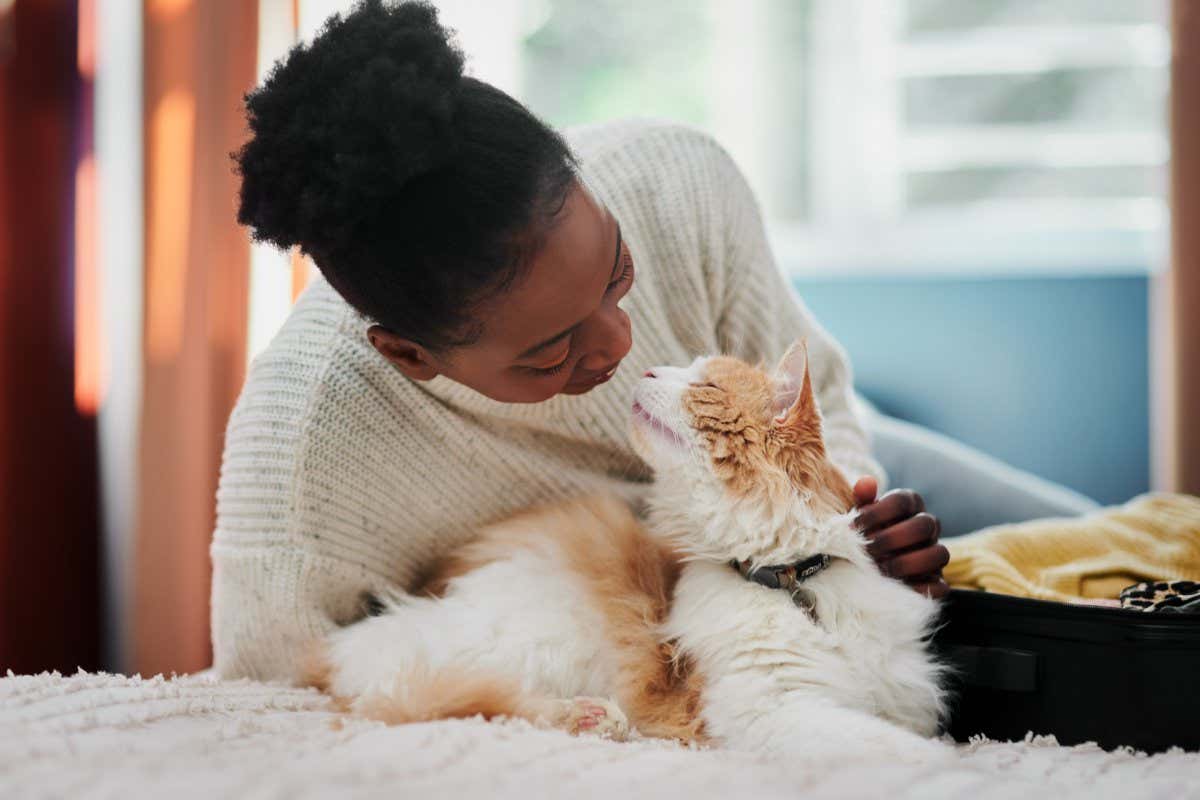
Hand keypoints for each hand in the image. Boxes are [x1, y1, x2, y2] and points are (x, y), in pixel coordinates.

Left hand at [852, 477, 949, 597]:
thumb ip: (862, 500)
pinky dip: (919, 588)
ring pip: (941, 553)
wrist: (869, 566)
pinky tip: (895, 588)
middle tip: (868, 550)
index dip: (877, 513)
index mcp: (910, 506)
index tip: (853, 527)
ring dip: (908, 563)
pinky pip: (940, 586)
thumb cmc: (866, 535)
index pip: (902, 500)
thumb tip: (865, 483)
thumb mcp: (861, 518)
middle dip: (893, 538)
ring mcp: (934, 554)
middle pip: (925, 524)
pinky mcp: (937, 582)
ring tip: (881, 569)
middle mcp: (928, 527)